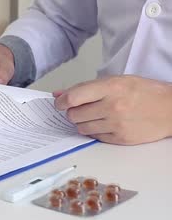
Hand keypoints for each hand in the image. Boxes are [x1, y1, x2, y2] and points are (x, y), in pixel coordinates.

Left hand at [54, 75, 171, 144]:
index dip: (61, 102)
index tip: (59, 103)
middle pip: (74, 114)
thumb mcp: (117, 81)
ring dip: (82, 122)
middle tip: (80, 109)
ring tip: (94, 116)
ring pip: (81, 128)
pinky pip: (94, 137)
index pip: (73, 97)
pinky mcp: (120, 139)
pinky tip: (103, 123)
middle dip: (72, 112)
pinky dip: (94, 131)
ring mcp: (116, 124)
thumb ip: (86, 87)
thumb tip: (58, 94)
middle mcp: (112, 106)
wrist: (171, 110)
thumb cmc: (144, 92)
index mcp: (111, 88)